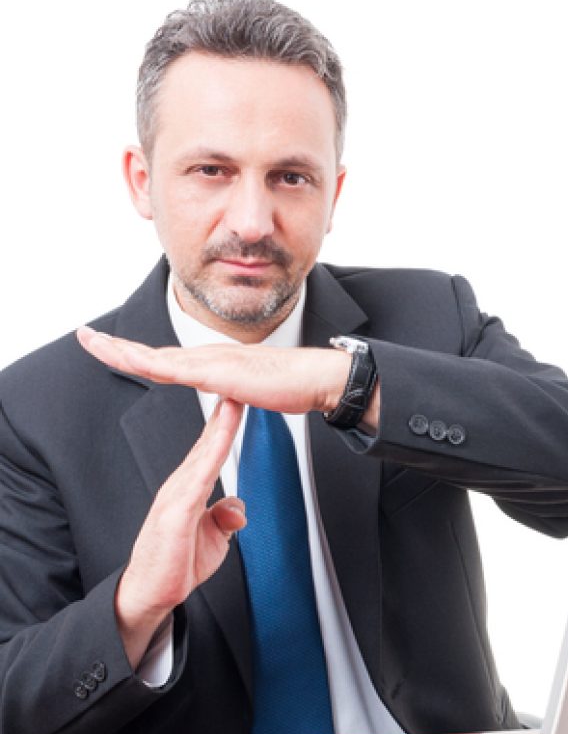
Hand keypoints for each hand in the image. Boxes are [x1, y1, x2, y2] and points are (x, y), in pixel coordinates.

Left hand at [76, 326, 379, 428]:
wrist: (317, 378)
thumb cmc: (293, 385)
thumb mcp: (253, 390)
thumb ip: (235, 392)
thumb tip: (230, 397)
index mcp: (213, 362)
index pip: (165, 359)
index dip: (135, 353)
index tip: (109, 346)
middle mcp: (208, 356)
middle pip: (151, 352)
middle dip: (114, 345)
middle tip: (85, 335)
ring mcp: (213, 362)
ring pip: (156, 356)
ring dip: (122, 350)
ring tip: (93, 342)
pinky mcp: (221, 372)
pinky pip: (177, 369)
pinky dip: (149, 362)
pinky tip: (130, 360)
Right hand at [116, 398, 245, 668]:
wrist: (152, 593)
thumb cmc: (177, 563)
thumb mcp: (213, 538)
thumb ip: (225, 518)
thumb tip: (238, 508)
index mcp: (188, 489)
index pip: (210, 450)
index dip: (224, 424)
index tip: (238, 400)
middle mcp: (179, 487)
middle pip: (206, 444)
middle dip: (223, 415)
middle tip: (238, 385)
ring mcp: (174, 499)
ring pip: (201, 457)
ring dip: (217, 430)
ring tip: (232, 404)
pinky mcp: (173, 516)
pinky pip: (195, 483)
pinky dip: (207, 462)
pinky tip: (217, 446)